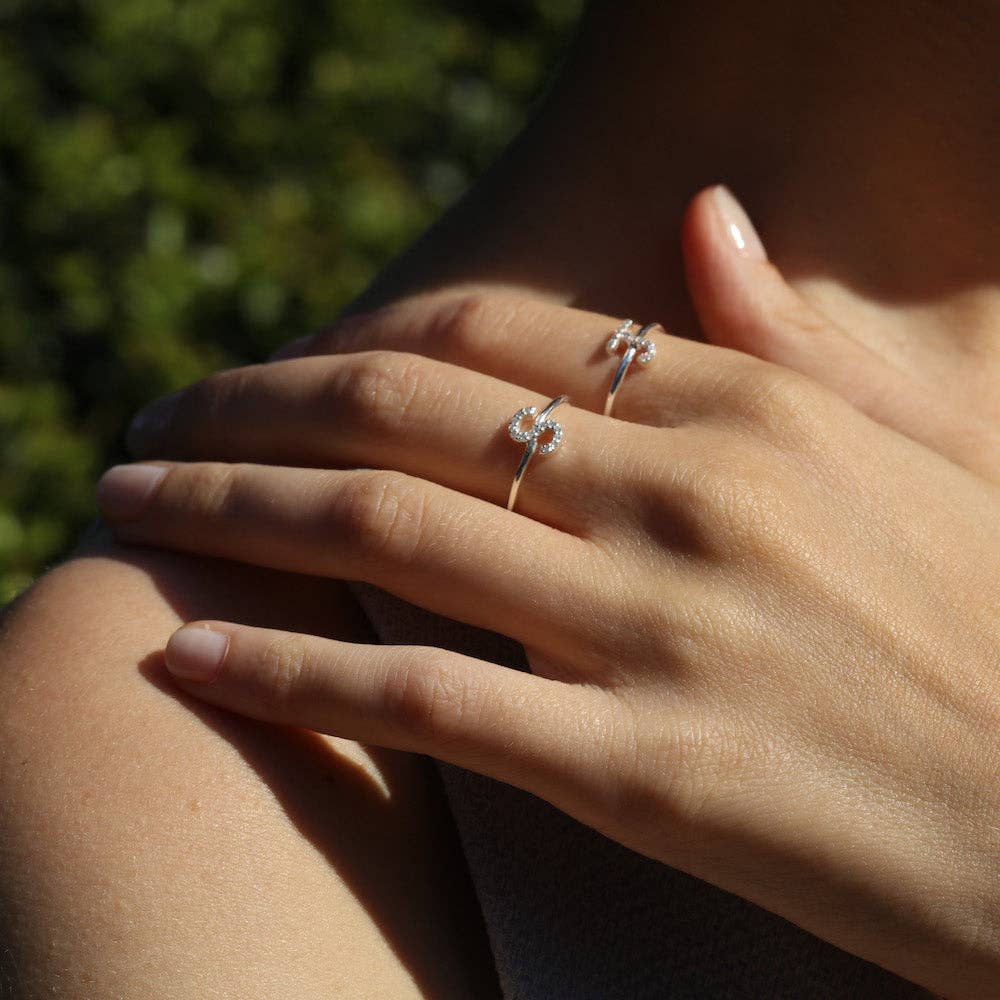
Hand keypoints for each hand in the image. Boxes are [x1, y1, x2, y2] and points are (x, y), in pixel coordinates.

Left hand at [98, 290, 999, 996]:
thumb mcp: (920, 444)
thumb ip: (795, 332)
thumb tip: (703, 216)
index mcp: (749, 409)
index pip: (490, 331)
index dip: (353, 337)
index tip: (269, 366)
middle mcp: (688, 499)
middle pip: (404, 412)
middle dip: (246, 407)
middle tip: (144, 422)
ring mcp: (660, 634)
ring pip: (385, 533)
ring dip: (227, 510)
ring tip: (122, 503)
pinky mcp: (645, 775)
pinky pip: (422, 699)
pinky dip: (288, 669)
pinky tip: (188, 654)